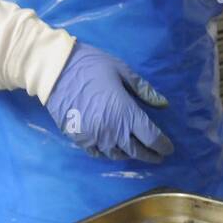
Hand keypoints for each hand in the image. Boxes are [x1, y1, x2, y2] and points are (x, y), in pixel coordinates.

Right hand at [44, 43, 172, 161]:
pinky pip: (98, 154)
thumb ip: (143, 90)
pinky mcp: (80, 139)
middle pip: (137, 151)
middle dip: (150, 155)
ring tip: (135, 152)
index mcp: (126, 113)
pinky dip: (108, 154)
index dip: (162, 146)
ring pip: (118, 155)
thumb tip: (163, 104)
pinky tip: (113, 149)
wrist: (55, 69)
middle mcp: (113, 131)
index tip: (168, 149)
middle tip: (157, 156)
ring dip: (129, 155)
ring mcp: (95, 137)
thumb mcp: (122, 71)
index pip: (151, 137)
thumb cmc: (91, 66)